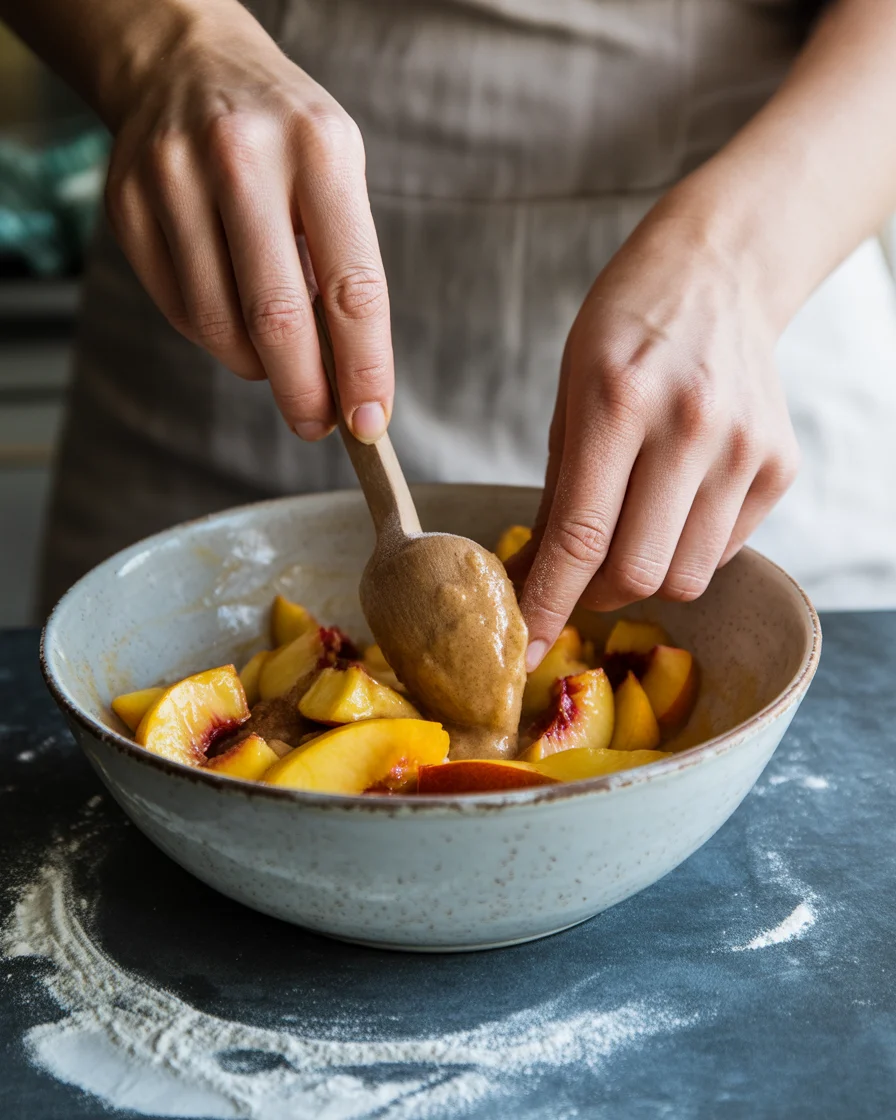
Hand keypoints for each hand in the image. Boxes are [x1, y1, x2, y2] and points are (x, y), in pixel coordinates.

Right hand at [103, 4, 391, 441]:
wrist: (183, 62)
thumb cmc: (282, 136)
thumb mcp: (336, 171)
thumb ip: (342, 264)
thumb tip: (346, 377)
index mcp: (318, 149)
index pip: (352, 287)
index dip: (364, 368)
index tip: (370, 420)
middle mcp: (242, 157)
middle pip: (277, 317)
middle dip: (303, 391)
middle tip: (316, 424)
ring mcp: (174, 179)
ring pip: (220, 324)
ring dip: (256, 364)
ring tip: (276, 355)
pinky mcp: (129, 205)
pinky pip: (180, 310)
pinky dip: (215, 336)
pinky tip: (232, 314)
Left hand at [512, 185, 799, 667]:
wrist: (719, 274)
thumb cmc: (626, 329)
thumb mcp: (568, 393)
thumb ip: (559, 490)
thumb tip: (536, 577)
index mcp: (618, 403)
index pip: (580, 536)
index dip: (547, 603)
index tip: (522, 650)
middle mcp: (690, 427)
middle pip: (638, 571)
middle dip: (594, 596)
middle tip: (576, 580)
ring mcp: (744, 448)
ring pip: (687, 576)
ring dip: (644, 577)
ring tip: (627, 536)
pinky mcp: (779, 465)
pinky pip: (724, 550)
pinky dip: (687, 549)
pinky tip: (673, 504)